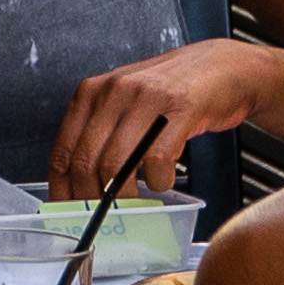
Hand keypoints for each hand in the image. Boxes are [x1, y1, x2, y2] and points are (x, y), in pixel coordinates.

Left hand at [49, 40, 270, 202]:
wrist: (220, 68)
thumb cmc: (169, 92)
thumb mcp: (124, 103)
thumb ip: (102, 133)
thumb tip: (83, 182)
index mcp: (91, 93)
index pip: (64, 150)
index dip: (62, 188)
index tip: (67, 210)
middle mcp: (112, 93)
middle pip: (87, 161)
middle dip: (91, 198)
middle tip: (103, 216)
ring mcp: (144, 100)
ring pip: (117, 163)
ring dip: (124, 195)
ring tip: (133, 205)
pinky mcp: (178, 111)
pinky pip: (158, 158)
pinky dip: (159, 181)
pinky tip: (164, 181)